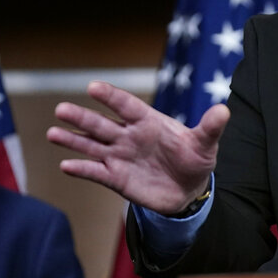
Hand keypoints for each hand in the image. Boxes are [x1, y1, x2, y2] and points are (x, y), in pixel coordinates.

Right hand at [47, 81, 229, 214]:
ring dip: (73, 140)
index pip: (127, 106)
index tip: (93, 87)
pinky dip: (82, 169)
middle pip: (102, 124)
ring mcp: (120, 156)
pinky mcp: (116, 178)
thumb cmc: (196, 160)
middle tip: (62, 109)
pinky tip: (66, 164)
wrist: (189, 190)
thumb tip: (224, 110)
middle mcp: (130, 136)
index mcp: (149, 122)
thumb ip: (211, 128)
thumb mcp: (206, 144)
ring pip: (92, 145)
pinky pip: (96, 172)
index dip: (112, 97)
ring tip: (53, 133)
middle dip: (83, 118)